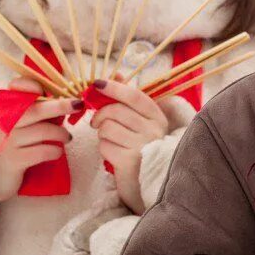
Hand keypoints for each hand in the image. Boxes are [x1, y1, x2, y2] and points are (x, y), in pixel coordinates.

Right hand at [0, 79, 78, 207]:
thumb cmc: (10, 150)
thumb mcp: (17, 129)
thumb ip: (35, 115)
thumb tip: (64, 103)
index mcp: (4, 112)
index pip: (15, 90)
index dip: (31, 84)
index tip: (47, 89)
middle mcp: (3, 124)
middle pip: (35, 109)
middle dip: (60, 105)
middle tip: (78, 105)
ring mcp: (7, 143)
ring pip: (42, 131)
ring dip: (61, 134)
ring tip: (67, 138)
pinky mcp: (13, 161)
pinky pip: (42, 151)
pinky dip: (55, 151)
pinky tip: (57, 152)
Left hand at [90, 76, 170, 213]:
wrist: (148, 181)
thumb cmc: (142, 147)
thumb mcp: (141, 121)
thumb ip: (128, 98)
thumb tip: (117, 72)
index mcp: (157, 117)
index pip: (134, 96)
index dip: (114, 87)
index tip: (96, 84)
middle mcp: (153, 130)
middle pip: (116, 111)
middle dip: (100, 115)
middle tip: (96, 122)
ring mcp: (143, 146)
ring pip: (107, 128)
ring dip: (102, 133)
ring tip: (109, 139)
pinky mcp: (129, 161)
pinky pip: (104, 145)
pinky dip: (103, 148)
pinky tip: (112, 152)